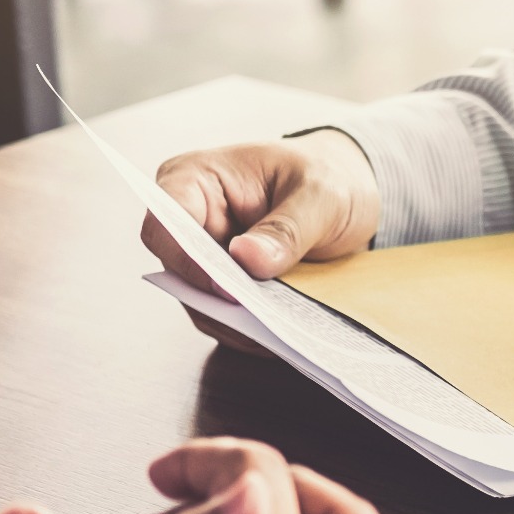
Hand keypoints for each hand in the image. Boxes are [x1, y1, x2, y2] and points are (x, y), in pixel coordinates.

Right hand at [144, 130, 380, 352]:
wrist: (347, 194)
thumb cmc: (327, 177)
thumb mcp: (322, 196)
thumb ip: (287, 227)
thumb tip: (246, 258)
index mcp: (196, 179)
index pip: (166, 224)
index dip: (188, 260)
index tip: (227, 288)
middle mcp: (189, 222)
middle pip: (181, 273)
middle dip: (220, 299)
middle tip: (264, 321)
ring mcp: (204, 260)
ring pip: (202, 304)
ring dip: (239, 322)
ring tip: (281, 332)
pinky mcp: (224, 289)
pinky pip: (227, 320)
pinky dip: (252, 331)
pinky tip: (282, 335)